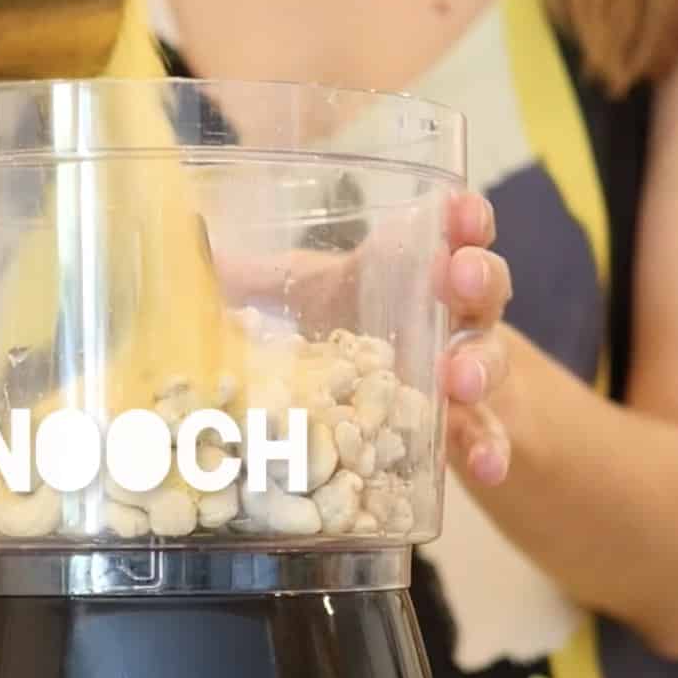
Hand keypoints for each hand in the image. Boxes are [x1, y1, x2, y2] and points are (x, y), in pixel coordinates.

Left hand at [213, 188, 513, 486]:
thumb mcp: (302, 296)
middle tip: (456, 279)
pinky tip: (482, 468)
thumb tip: (185, 250)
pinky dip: (489, 451)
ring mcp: (467, 372)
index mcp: (419, 268)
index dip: (465, 217)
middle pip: (483, 287)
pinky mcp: (467, 428)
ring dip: (480, 363)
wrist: (394, 399)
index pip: (455, 231)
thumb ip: (252, 278)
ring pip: (491, 358)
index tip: (458, 210)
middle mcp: (453, 315)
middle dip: (476, 278)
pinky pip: (486, 438)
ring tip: (458, 377)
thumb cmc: (348, 325)